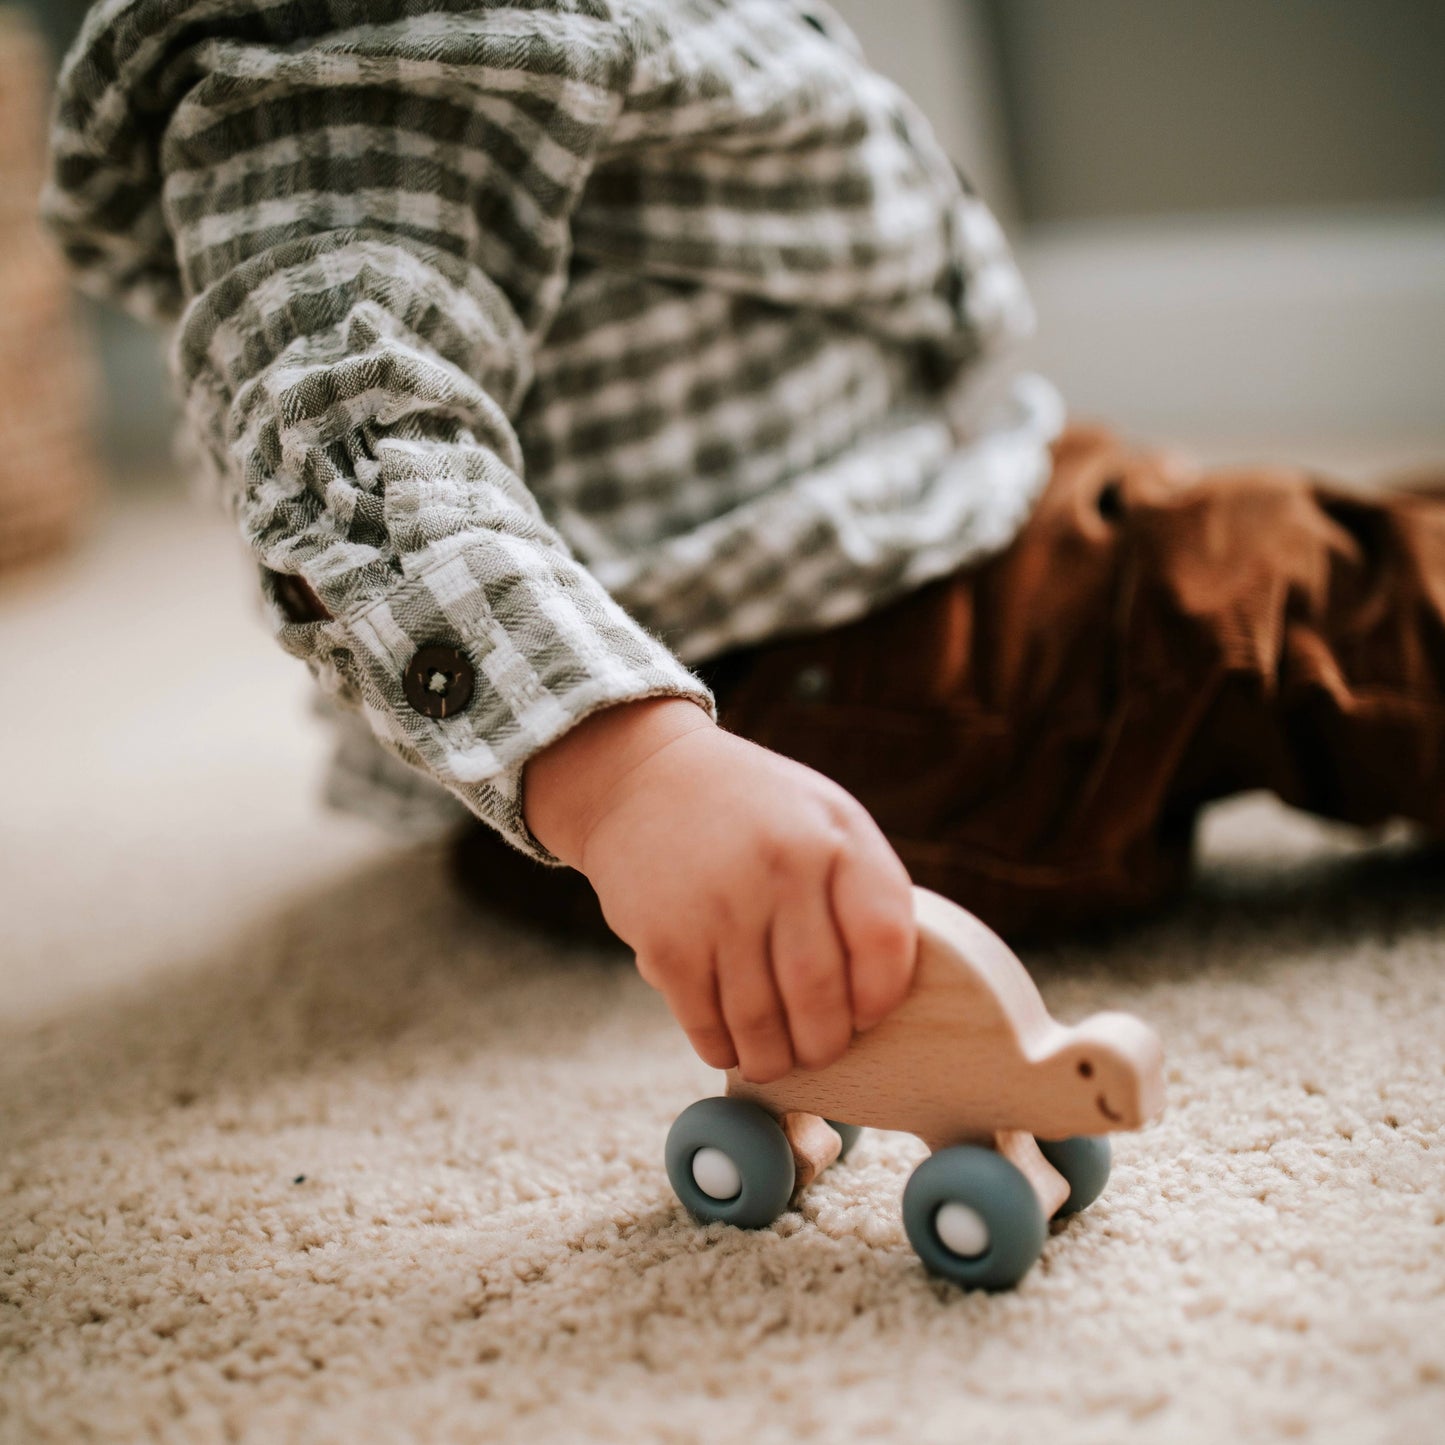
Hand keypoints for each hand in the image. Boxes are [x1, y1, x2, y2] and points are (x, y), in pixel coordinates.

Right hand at [524, 700, 916, 1081]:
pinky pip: (705, 1024)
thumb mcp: (822, 817)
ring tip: (774, 1058)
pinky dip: (722, 1048)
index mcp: (836, 837)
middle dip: (824, 1043)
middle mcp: (782, 868)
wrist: (641, 780)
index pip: (883, 940)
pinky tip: (729, 1044)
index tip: (866, 1013)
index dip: (881, 994)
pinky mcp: (666, 941)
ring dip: (773, 1058)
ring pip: (761, 1023)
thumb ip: (861, 887)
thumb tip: (883, 989)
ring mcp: (721, 906)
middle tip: (818, 1050)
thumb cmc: (752, 812)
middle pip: (821, 995)